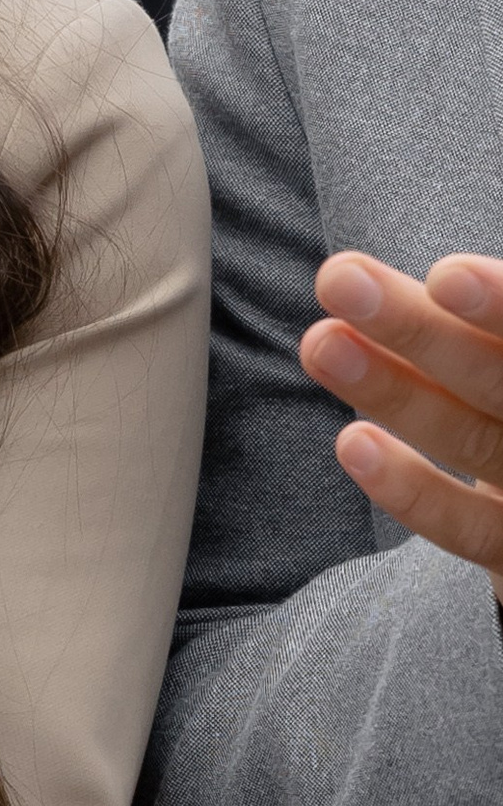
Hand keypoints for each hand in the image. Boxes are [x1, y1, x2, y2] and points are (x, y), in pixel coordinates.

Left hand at [302, 249, 502, 594]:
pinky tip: (353, 444)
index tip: (444, 276)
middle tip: (340, 279)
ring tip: (320, 343)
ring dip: (394, 393)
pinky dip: (413, 490)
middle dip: (424, 333)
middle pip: (502, 380)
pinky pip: (469, 529)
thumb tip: (372, 280)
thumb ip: (481, 323)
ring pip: (475, 443)